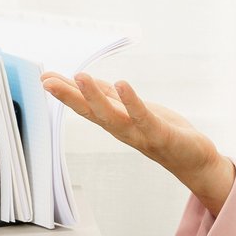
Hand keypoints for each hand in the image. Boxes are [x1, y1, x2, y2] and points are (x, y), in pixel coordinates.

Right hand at [41, 71, 234, 213]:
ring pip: (111, 115)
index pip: (84, 105)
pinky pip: (143, 116)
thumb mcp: (131, 110)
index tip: (43, 77)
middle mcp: (120, 129)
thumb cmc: (161, 132)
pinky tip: (122, 84)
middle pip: (90, 112)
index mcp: (113, 121)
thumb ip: (110, 98)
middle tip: (46, 81)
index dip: (64, 92)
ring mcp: (138, 132)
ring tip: (79, 77)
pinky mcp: (160, 133)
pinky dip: (132, 101)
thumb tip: (84, 81)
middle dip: (68, 96)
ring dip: (94, 97)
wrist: (192, 158)